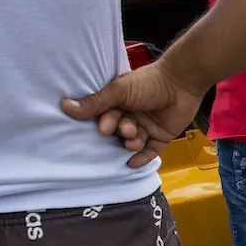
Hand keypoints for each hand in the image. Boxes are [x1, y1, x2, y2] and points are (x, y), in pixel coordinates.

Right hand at [60, 60, 205, 168]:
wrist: (181, 82)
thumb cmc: (149, 82)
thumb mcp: (118, 91)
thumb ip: (95, 102)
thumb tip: (64, 105)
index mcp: (120, 103)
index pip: (106, 118)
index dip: (105, 124)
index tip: (105, 127)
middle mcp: (132, 115)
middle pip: (118, 132)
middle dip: (120, 133)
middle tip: (126, 128)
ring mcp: (147, 126)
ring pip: (133, 142)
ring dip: (131, 143)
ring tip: (135, 137)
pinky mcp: (162, 136)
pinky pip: (150, 151)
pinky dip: (141, 158)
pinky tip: (132, 163)